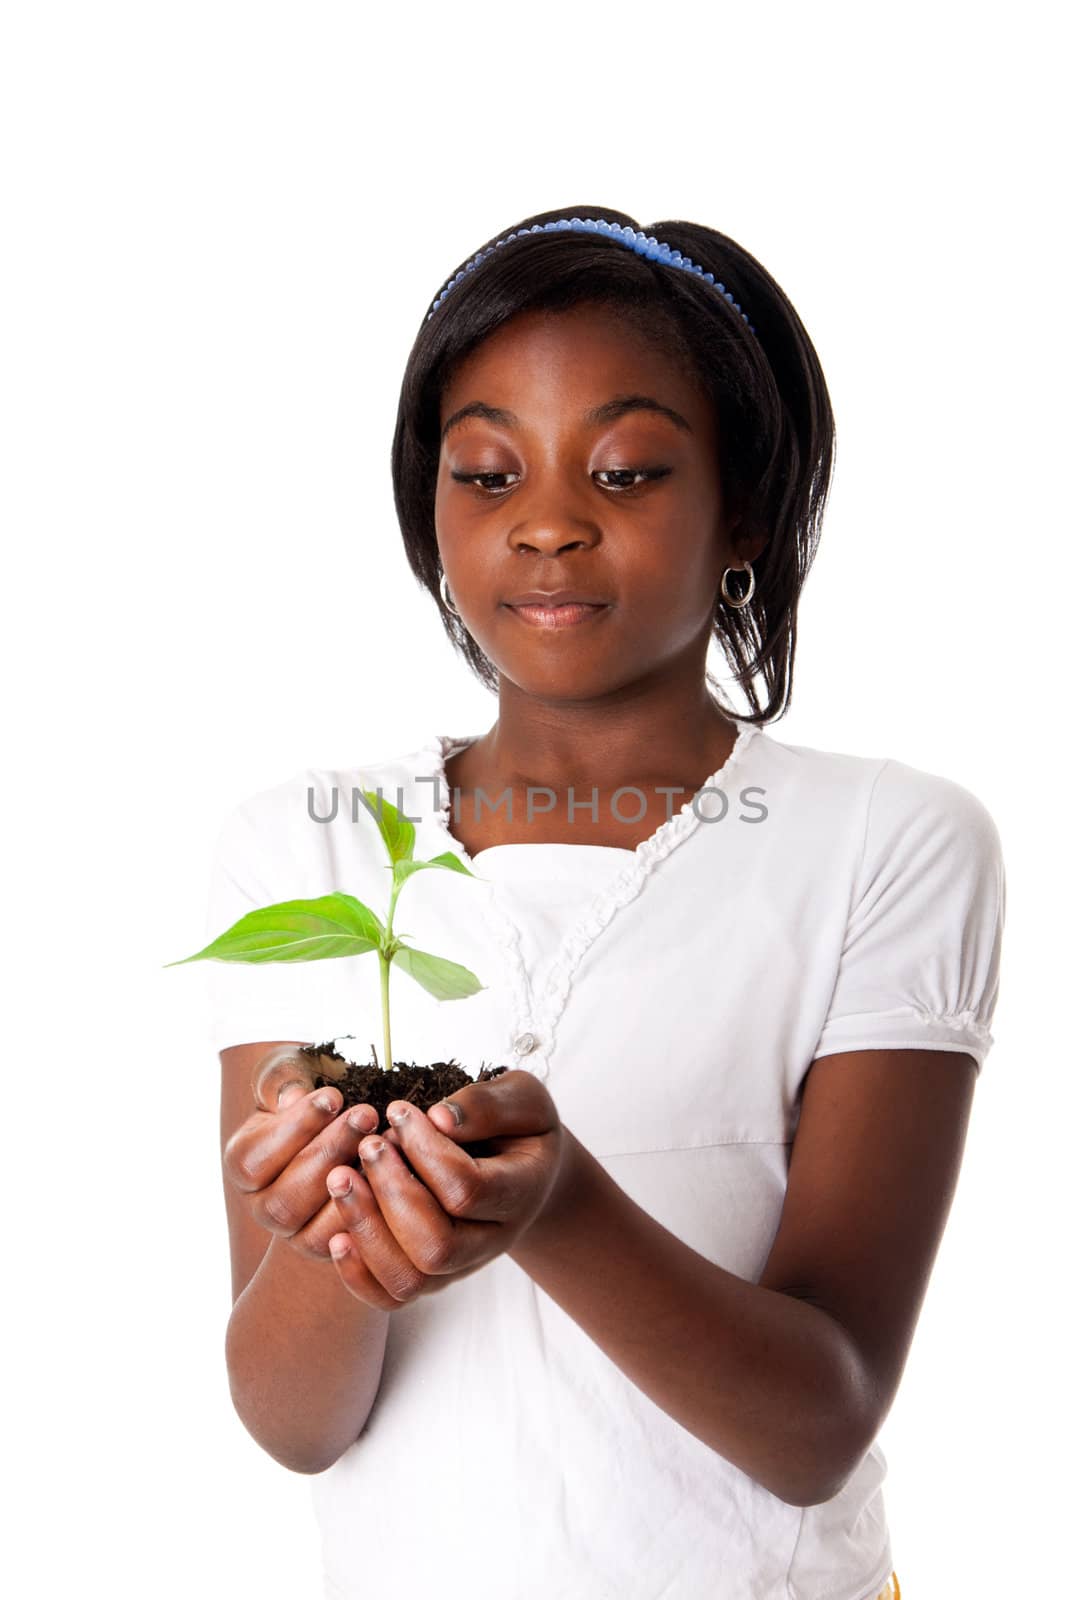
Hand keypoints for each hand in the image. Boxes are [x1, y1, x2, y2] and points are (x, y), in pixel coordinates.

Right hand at [223, 1044, 381, 1262]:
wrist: (339, 1123)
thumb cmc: (310, 1093)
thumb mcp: (291, 1073)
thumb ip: (282, 1079)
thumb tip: (291, 1097)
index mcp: (244, 1165)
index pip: (254, 1160)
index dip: (295, 1129)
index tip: (334, 1096)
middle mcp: (264, 1207)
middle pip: (286, 1199)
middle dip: (331, 1152)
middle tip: (367, 1114)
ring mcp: (297, 1234)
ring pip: (316, 1230)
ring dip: (355, 1183)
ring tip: (384, 1140)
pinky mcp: (334, 1246)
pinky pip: (350, 1244)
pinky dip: (374, 1210)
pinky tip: (396, 1171)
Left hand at [324, 1069, 564, 1310]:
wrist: (525, 1168)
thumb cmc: (519, 1125)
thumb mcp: (522, 1099)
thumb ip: (487, 1105)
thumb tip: (438, 1118)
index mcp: (521, 1194)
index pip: (468, 1191)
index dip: (425, 1151)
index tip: (398, 1111)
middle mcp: (492, 1241)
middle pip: (436, 1247)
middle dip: (391, 1193)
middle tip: (368, 1144)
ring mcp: (460, 1266)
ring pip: (410, 1279)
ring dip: (367, 1228)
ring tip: (341, 1177)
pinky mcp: (431, 1277)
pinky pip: (390, 1297)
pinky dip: (357, 1272)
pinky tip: (337, 1231)